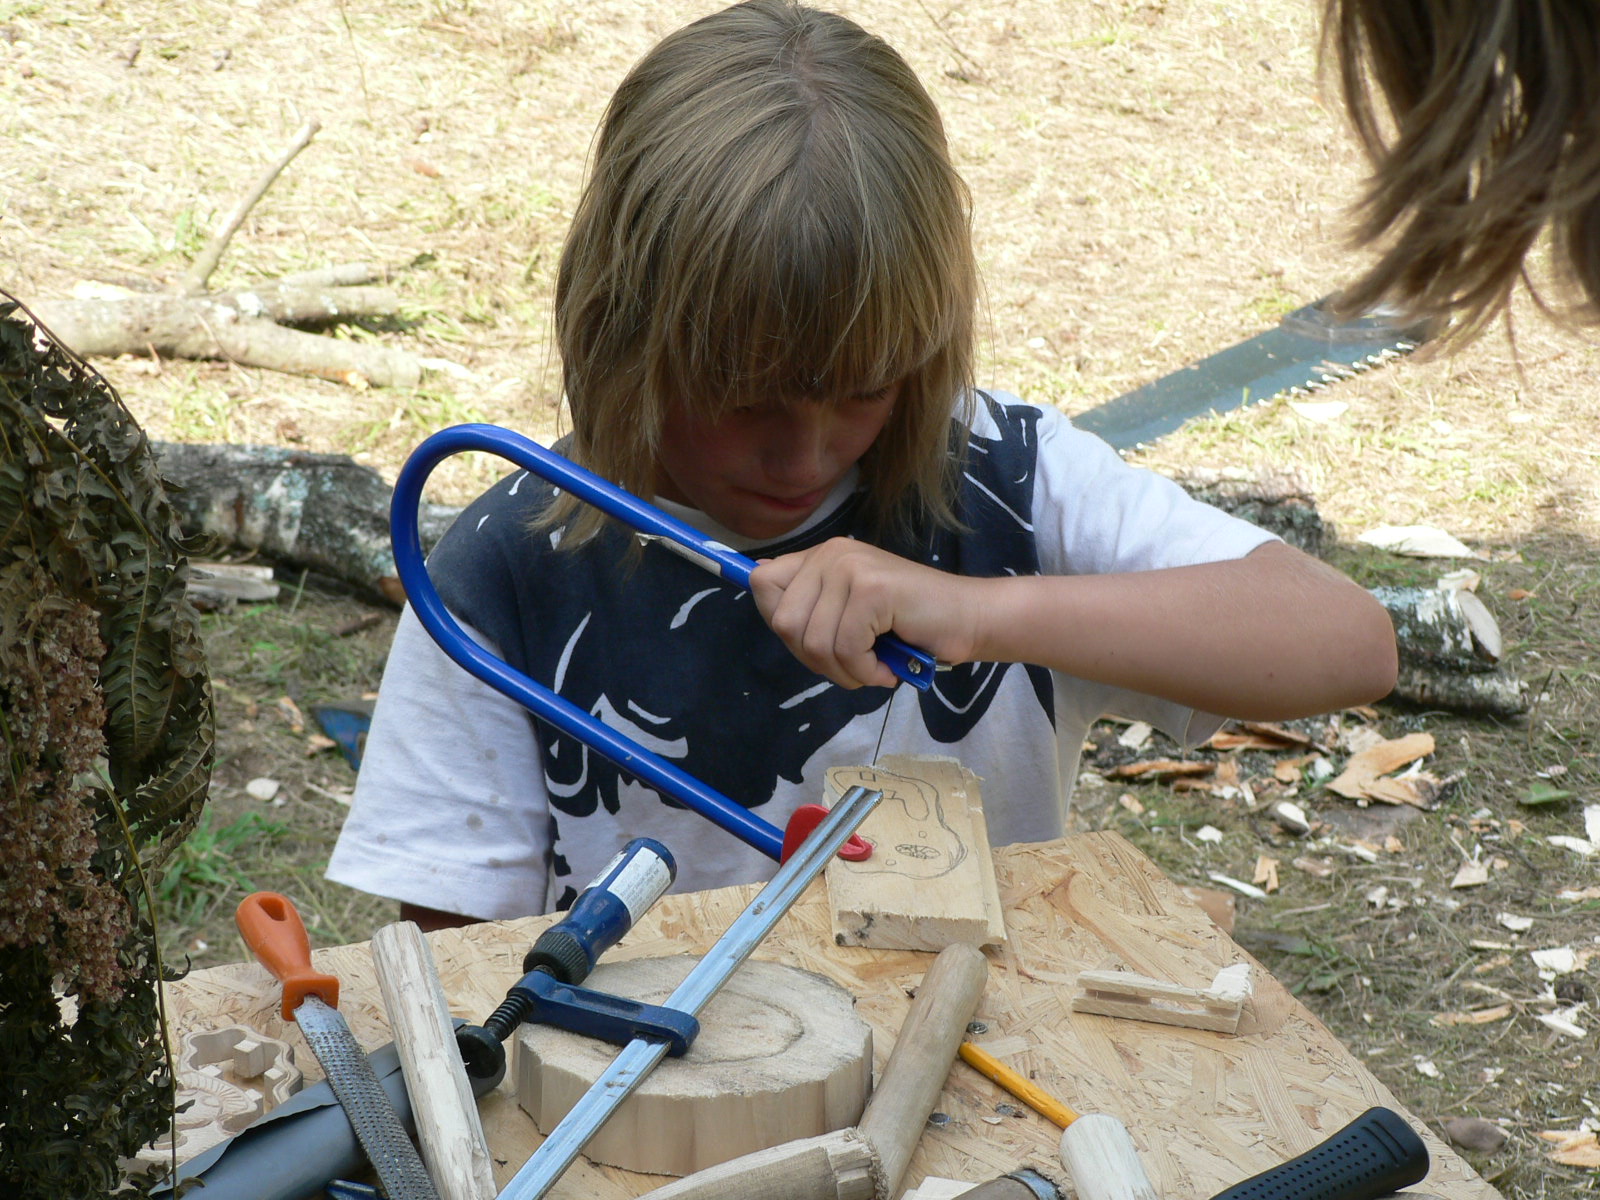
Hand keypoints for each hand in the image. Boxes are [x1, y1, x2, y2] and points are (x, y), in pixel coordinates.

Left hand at [748, 538, 980, 688]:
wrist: (968, 619)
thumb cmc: (909, 625)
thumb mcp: (848, 614)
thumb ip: (809, 605)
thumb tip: (762, 591)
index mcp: (821, 556)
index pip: (761, 585)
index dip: (783, 626)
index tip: (820, 642)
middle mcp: (832, 554)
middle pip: (783, 623)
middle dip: (816, 660)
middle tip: (855, 663)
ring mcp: (850, 568)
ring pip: (813, 643)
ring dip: (845, 670)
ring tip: (875, 664)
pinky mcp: (871, 589)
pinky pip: (845, 648)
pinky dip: (866, 670)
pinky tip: (888, 664)